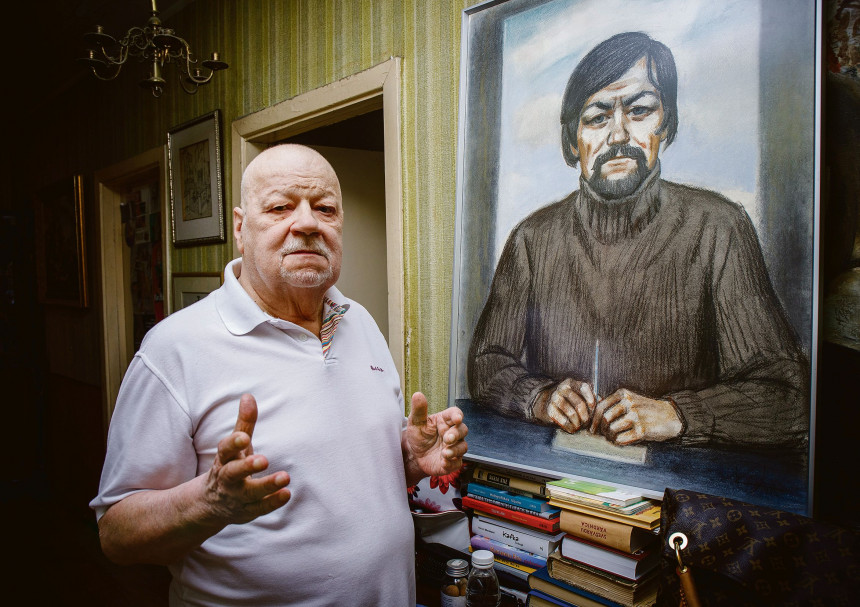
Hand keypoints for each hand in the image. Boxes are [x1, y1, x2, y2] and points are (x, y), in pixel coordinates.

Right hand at [203, 394, 290, 523]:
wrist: (210, 504)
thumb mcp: (235, 446)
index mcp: (224, 460)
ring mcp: (236, 497)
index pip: (225, 450)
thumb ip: (244, 424)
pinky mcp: (247, 511)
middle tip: (264, 460)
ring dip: (266, 486)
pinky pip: (260, 508)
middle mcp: (227, 479)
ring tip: (285, 477)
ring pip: (249, 493)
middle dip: (247, 467)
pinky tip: (287, 493)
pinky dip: (272, 502)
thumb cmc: (229, 466)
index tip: (244, 437)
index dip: (233, 443)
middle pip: (233, 473)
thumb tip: (248, 396)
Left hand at [403, 392, 468, 481]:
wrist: (414, 455)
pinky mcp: (452, 462)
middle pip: (463, 430)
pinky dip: (452, 463)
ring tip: (444, 453)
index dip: (458, 415)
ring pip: (463, 447)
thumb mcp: (415, 422)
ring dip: (455, 450)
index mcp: (445, 420)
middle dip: (457, 434)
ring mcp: (454, 447)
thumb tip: (417, 394)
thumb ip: (418, 410)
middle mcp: (452, 433)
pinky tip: (444, 462)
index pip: (455, 414)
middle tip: (447, 438)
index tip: (457, 418)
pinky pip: (457, 463)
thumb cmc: (418, 435)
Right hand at [532, 378, 595, 432]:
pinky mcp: (549, 410)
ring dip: (578, 423)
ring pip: (572, 413)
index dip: (591, 398)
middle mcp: (562, 389)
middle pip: (579, 404)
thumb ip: (590, 397)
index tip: (593, 408)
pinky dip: (570, 427)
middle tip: (587, 423)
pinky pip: (563, 421)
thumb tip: (602, 404)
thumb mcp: (577, 395)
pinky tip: (572, 428)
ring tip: (580, 426)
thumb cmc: (567, 400)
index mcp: (571, 383)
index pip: (584, 387)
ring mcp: (554, 399)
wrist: (545, 403)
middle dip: (586, 416)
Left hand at [589, 388, 682, 443]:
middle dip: (602, 430)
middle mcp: (629, 403)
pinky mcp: (642, 430)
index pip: (600, 406)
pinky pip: (621, 439)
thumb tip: (593, 416)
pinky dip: (618, 442)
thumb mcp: (630, 400)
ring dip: (610, 437)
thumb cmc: (646, 410)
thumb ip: (614, 404)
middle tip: (605, 435)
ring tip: (614, 438)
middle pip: (605, 418)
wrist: (670, 416)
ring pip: (612, 429)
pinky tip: (621, 441)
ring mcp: (636, 416)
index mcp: (623, 394)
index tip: (593, 429)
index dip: (594, 420)